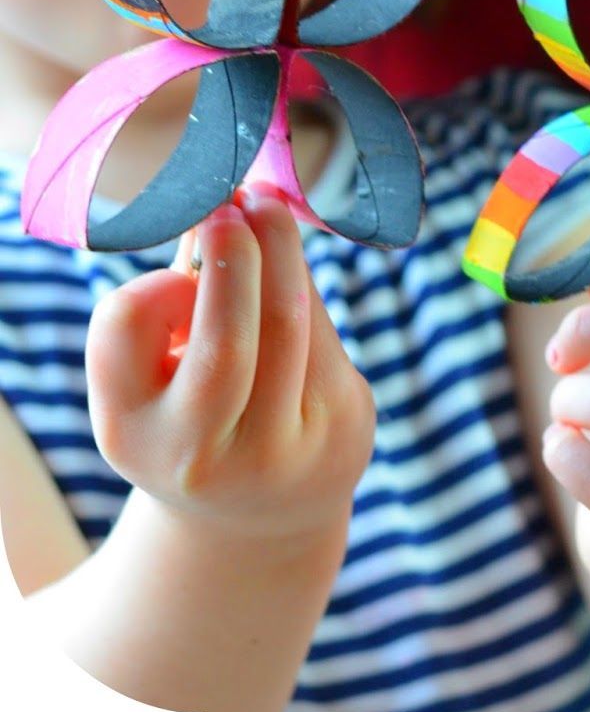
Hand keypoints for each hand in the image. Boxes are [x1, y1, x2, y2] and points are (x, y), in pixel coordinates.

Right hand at [85, 189, 375, 543]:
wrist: (260, 513)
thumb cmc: (190, 414)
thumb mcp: (153, 376)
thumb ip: (169, 301)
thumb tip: (215, 204)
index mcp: (129, 433)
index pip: (125, 332)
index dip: (153, 284)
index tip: (176, 259)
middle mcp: (201, 455)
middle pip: (227, 341)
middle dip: (236, 255)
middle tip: (235, 198)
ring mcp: (282, 450)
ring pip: (290, 320)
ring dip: (279, 249)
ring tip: (264, 207)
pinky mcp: (343, 426)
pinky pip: (323, 329)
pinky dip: (301, 284)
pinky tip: (286, 269)